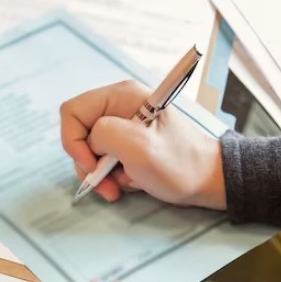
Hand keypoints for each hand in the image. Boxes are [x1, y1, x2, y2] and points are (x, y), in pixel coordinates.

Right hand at [60, 80, 226, 209]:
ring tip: (120, 186)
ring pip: (88, 150)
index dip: (74, 141)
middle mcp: (118, 106)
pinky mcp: (125, 143)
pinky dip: (110, 176)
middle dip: (87, 163)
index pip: (73, 111)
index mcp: (121, 96)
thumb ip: (105, 134)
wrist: (208, 181)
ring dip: (99, 174)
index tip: (92, 165)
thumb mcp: (140, 147)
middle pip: (78, 133)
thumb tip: (90, 142)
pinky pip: (102, 159)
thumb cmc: (181, 163)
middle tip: (106, 184)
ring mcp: (122, 125)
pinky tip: (130, 181)